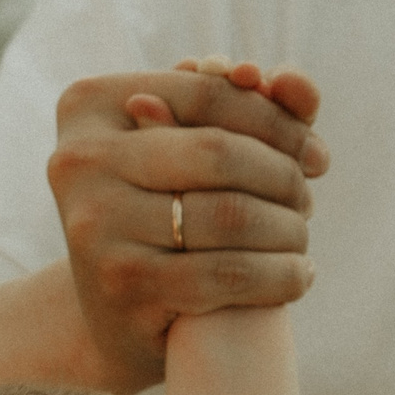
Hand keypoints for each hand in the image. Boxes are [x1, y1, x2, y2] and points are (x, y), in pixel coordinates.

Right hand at [48, 59, 325, 392]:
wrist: (110, 314)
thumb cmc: (160, 212)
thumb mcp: (187, 148)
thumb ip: (245, 103)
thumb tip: (291, 80)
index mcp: (88, 106)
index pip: (205, 91)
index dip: (275, 119)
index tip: (315, 153)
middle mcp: (79, 160)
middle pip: (219, 151)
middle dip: (283, 176)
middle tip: (306, 202)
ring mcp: (95, 224)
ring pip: (231, 214)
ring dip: (288, 230)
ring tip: (299, 239)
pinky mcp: (123, 285)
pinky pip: (228, 272)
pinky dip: (279, 275)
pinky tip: (296, 276)